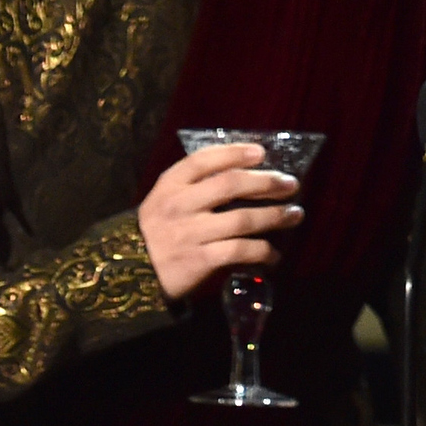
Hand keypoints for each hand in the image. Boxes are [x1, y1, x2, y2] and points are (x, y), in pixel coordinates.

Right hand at [137, 143, 302, 300]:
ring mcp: (190, 233)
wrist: (130, 273)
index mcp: (170, 185)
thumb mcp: (165, 200)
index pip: (204, 160)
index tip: (261, 152)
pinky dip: (263, 252)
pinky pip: (240, 251)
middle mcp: (180, 205)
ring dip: (275, 216)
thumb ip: (195, 186)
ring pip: (242, 219)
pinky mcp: (200, 260)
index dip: (235, 153)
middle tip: (290, 184)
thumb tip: (245, 174)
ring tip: (294, 214)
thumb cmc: (159, 232)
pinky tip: (273, 254)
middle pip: (230, 185)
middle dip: (267, 182)